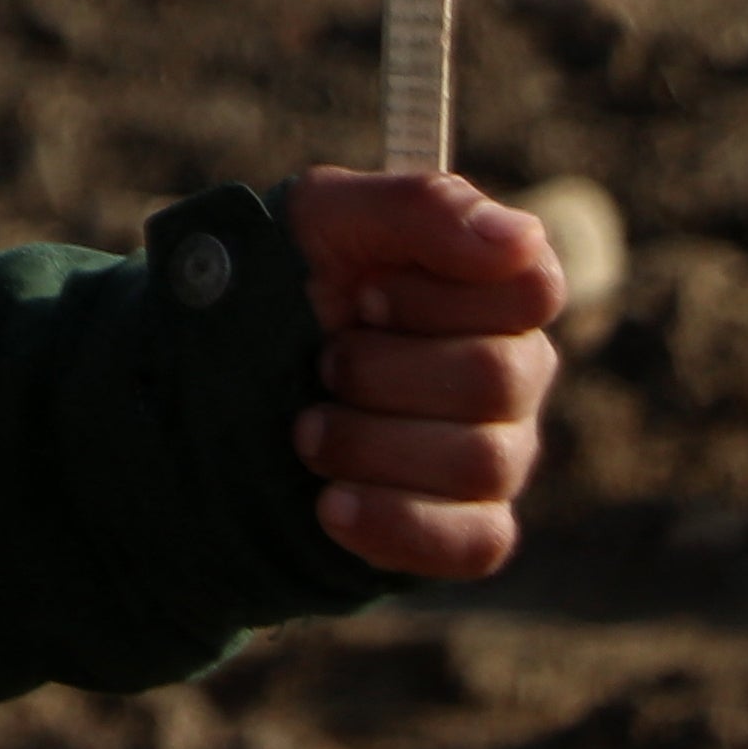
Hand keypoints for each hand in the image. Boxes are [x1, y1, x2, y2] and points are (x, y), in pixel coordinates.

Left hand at [281, 170, 563, 578]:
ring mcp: (498, 453)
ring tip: (305, 429)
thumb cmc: (282, 281)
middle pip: (498, 378)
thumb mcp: (321, 217)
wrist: (217, 382)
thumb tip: (518, 237)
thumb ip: (419, 207)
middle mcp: (512, 371)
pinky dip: (397, 522)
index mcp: (489, 288)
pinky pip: (477, 541)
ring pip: (482, 461)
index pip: (530, 288)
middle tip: (321, 361)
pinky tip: (332, 505)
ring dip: (369, 442)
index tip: (363, 293)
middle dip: (382, 370)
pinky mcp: (469, 528)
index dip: (437, 295)